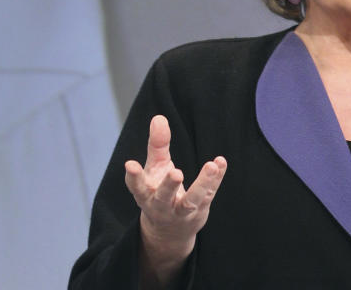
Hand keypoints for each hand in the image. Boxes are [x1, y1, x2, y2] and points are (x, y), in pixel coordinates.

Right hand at [124, 114, 226, 284]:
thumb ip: (157, 145)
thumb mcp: (155, 168)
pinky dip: (216, 179)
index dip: (133, 177)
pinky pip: (209, 194)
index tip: (130, 164)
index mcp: (146, 194)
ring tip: (210, 166)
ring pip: (191, 201)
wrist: (170, 231)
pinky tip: (221, 162)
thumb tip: (158, 118)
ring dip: (201, 185)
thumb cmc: (158, 190)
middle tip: (176, 173)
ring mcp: (181, 211)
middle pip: (163, 197)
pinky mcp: (200, 210)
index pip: (137, 186)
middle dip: (169, 186)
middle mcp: (161, 205)